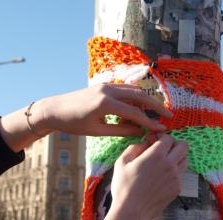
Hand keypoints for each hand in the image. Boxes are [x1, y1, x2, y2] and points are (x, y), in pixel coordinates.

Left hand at [34, 83, 171, 135]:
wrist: (54, 109)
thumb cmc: (73, 124)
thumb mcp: (97, 131)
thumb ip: (121, 130)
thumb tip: (140, 131)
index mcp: (105, 104)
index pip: (135, 113)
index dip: (150, 122)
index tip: (162, 129)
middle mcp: (108, 90)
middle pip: (140, 96)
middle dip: (156, 106)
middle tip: (169, 115)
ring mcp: (106, 85)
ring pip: (134, 91)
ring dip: (147, 101)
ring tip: (156, 113)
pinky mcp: (105, 85)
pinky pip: (125, 89)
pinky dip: (136, 97)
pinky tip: (140, 107)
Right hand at [111, 133, 188, 219]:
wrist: (131, 211)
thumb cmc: (124, 186)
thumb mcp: (122, 162)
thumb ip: (134, 148)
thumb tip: (145, 143)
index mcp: (156, 155)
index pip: (168, 138)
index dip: (161, 137)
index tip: (155, 141)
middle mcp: (169, 164)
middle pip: (184, 146)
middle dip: (175, 144)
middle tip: (165, 150)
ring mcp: (176, 177)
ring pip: (185, 160)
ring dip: (178, 157)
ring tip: (166, 163)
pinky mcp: (177, 188)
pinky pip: (181, 174)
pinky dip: (175, 172)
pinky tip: (163, 177)